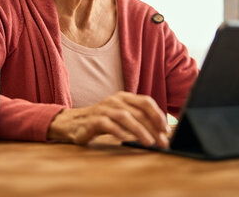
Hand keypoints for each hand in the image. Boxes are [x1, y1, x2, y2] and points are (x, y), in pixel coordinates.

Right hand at [47, 91, 169, 147]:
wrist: (72, 123)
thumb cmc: (101, 120)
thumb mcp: (120, 116)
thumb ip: (137, 120)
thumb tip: (160, 133)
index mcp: (124, 97)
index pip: (146, 102)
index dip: (158, 115)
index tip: (166, 129)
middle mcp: (114, 100)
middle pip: (138, 112)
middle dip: (153, 128)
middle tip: (162, 142)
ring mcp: (103, 109)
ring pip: (125, 117)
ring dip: (139, 130)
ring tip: (149, 142)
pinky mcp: (93, 120)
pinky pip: (107, 124)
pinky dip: (118, 131)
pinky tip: (125, 140)